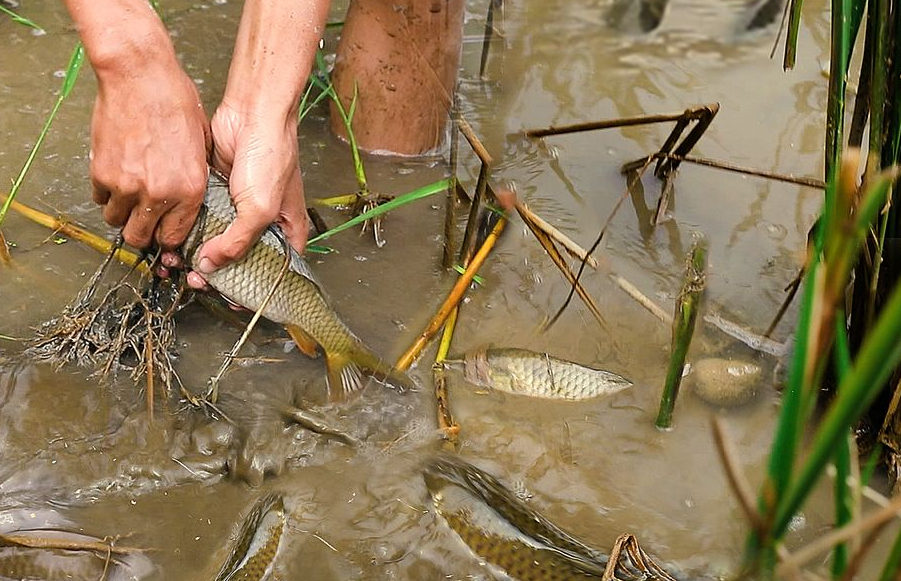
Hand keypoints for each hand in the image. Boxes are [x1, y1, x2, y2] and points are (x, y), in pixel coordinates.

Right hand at [90, 60, 210, 250]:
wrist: (140, 77)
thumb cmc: (174, 101)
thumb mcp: (201, 145)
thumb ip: (194, 178)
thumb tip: (189, 200)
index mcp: (189, 189)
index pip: (173, 236)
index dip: (167, 236)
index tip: (163, 231)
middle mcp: (158, 194)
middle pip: (140, 238)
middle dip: (141, 231)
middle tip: (142, 218)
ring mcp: (127, 186)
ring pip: (116, 221)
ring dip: (121, 213)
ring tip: (128, 195)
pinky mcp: (101, 173)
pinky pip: (99, 198)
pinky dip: (105, 193)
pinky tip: (115, 176)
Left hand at [183, 101, 308, 289]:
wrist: (252, 114)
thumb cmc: (271, 156)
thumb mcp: (259, 209)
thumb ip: (236, 242)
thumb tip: (209, 267)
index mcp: (286, 232)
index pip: (272, 272)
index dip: (251, 288)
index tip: (227, 298)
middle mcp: (263, 224)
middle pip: (240, 260)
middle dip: (217, 273)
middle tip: (196, 280)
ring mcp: (239, 210)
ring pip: (217, 241)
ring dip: (198, 254)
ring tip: (179, 263)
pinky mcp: (218, 195)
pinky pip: (202, 220)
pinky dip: (189, 231)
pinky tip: (175, 239)